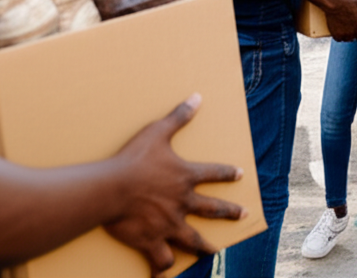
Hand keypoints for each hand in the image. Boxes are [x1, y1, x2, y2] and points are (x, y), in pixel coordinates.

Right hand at [103, 94, 245, 275]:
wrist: (112, 188)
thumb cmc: (133, 158)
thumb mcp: (157, 132)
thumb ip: (178, 116)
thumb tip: (197, 97)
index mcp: (185, 177)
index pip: (214, 173)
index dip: (227, 173)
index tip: (240, 175)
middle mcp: (183, 203)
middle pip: (212, 209)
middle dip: (230, 213)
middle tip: (244, 215)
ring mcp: (169, 224)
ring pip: (193, 240)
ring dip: (205, 248)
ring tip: (214, 254)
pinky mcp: (152, 241)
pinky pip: (161, 260)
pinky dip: (163, 269)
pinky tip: (164, 277)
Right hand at [324, 0, 356, 41]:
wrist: (332, 2)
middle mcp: (354, 32)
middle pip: (356, 37)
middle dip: (355, 34)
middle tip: (351, 28)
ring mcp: (344, 34)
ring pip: (348, 39)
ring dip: (347, 36)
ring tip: (345, 30)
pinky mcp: (336, 35)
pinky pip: (339, 39)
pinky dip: (339, 36)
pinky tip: (338, 31)